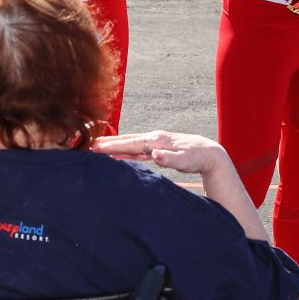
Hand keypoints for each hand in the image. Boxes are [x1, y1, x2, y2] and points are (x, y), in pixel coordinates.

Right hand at [92, 130, 229, 176]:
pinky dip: (125, 150)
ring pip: (131, 143)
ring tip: (98, 148)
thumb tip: (155, 155)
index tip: (96, 148)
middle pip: (127, 140)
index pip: (131, 143)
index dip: (113, 146)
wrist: (210, 153)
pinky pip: (137, 148)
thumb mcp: (187, 161)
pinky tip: (118, 155)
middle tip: (88, 146)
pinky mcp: (158, 146)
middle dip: (108, 143)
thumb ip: (171, 158)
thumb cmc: (198, 158)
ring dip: (115, 146)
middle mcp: (154, 138)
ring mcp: (155, 141)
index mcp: (158, 141)